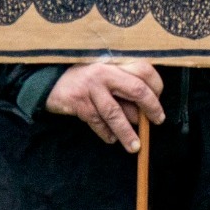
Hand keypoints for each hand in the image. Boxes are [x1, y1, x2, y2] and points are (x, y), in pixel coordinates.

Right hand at [45, 61, 163, 152]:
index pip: (144, 70)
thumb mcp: (107, 71)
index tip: (160, 98)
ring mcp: (91, 89)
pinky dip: (105, 133)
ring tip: (135, 145)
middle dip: (150, 107)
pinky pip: (96, 122)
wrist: (50, 81)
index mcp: (115, 63)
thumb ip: (124, 83)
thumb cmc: (87, 77)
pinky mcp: (78, 103)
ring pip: (115, 113)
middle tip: (158, 120)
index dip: (156, 85)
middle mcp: (105, 74)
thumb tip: (146, 106)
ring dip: (127, 131)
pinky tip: (112, 139)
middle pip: (136, 90)